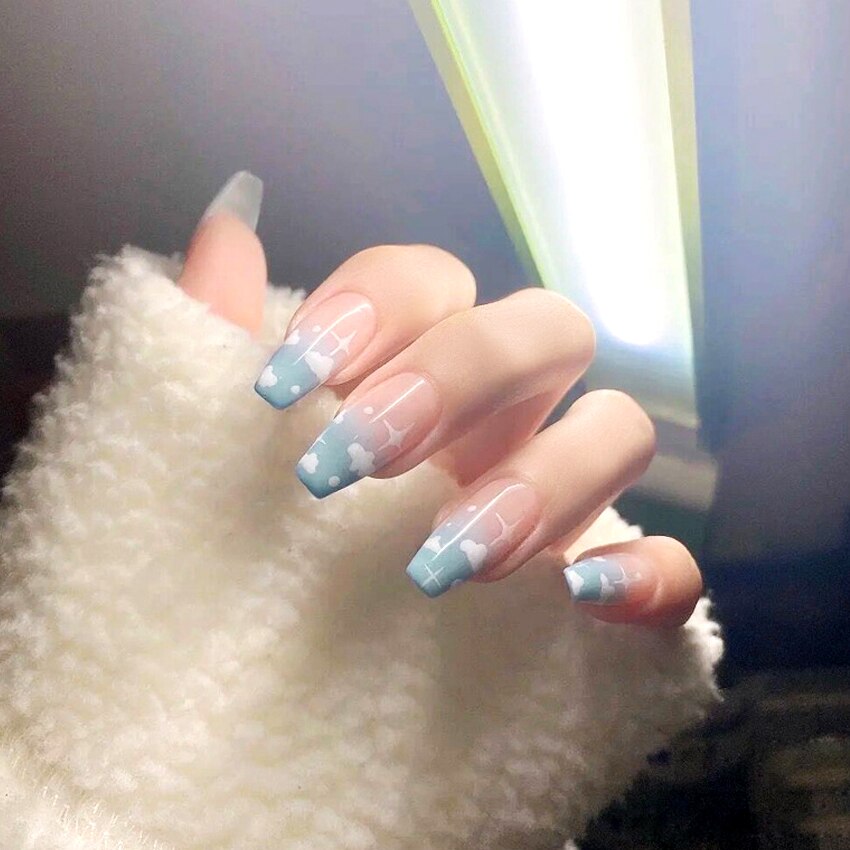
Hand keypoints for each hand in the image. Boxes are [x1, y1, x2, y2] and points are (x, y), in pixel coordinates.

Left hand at [181, 173, 702, 626]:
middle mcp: (507, 415)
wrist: (293, 681)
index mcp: (421, 365)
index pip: (433, 281)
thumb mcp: (226, 441)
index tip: (286, 383)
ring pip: (621, 430)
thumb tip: (227, 222)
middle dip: (460, 377)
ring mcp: (570, 498)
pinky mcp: (611, 591)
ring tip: (435, 561)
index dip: (372, 305)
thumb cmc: (269, 540)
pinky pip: (674, 566)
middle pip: (546, 327)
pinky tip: (576, 598)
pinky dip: (644, 573)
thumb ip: (221, 334)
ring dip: (542, 483)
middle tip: (354, 460)